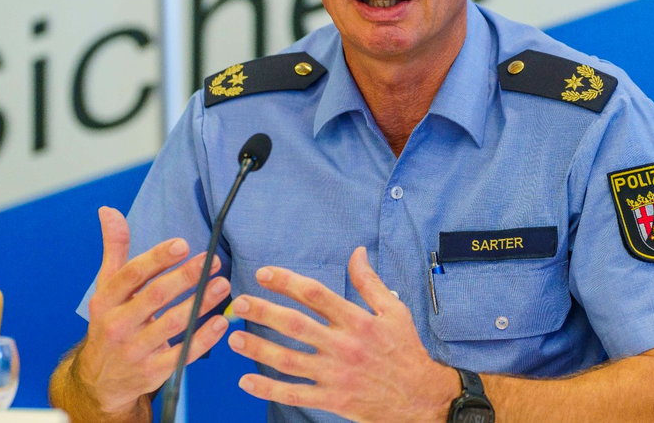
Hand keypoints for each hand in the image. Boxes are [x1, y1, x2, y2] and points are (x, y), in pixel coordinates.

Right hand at [76, 207, 232, 416]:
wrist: (100, 380)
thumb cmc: (110, 323)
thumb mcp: (106, 287)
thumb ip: (114, 249)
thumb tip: (108, 211)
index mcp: (106, 300)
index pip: (132, 274)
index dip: (157, 258)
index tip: (182, 244)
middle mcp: (117, 325)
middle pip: (154, 297)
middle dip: (185, 277)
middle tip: (212, 261)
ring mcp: (135, 350)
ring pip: (172, 325)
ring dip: (200, 304)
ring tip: (223, 285)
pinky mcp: (153, 372)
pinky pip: (181, 354)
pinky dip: (203, 339)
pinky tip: (220, 323)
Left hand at [227, 246, 458, 422]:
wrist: (420, 399)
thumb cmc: (406, 351)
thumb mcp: (395, 311)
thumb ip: (370, 283)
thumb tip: (356, 253)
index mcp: (357, 321)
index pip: (316, 295)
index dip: (287, 282)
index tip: (265, 274)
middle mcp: (343, 346)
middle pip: (295, 325)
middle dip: (263, 312)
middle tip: (239, 303)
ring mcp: (335, 374)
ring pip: (288, 360)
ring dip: (258, 349)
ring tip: (233, 338)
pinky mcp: (332, 399)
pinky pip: (294, 395)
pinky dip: (267, 389)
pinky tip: (246, 381)